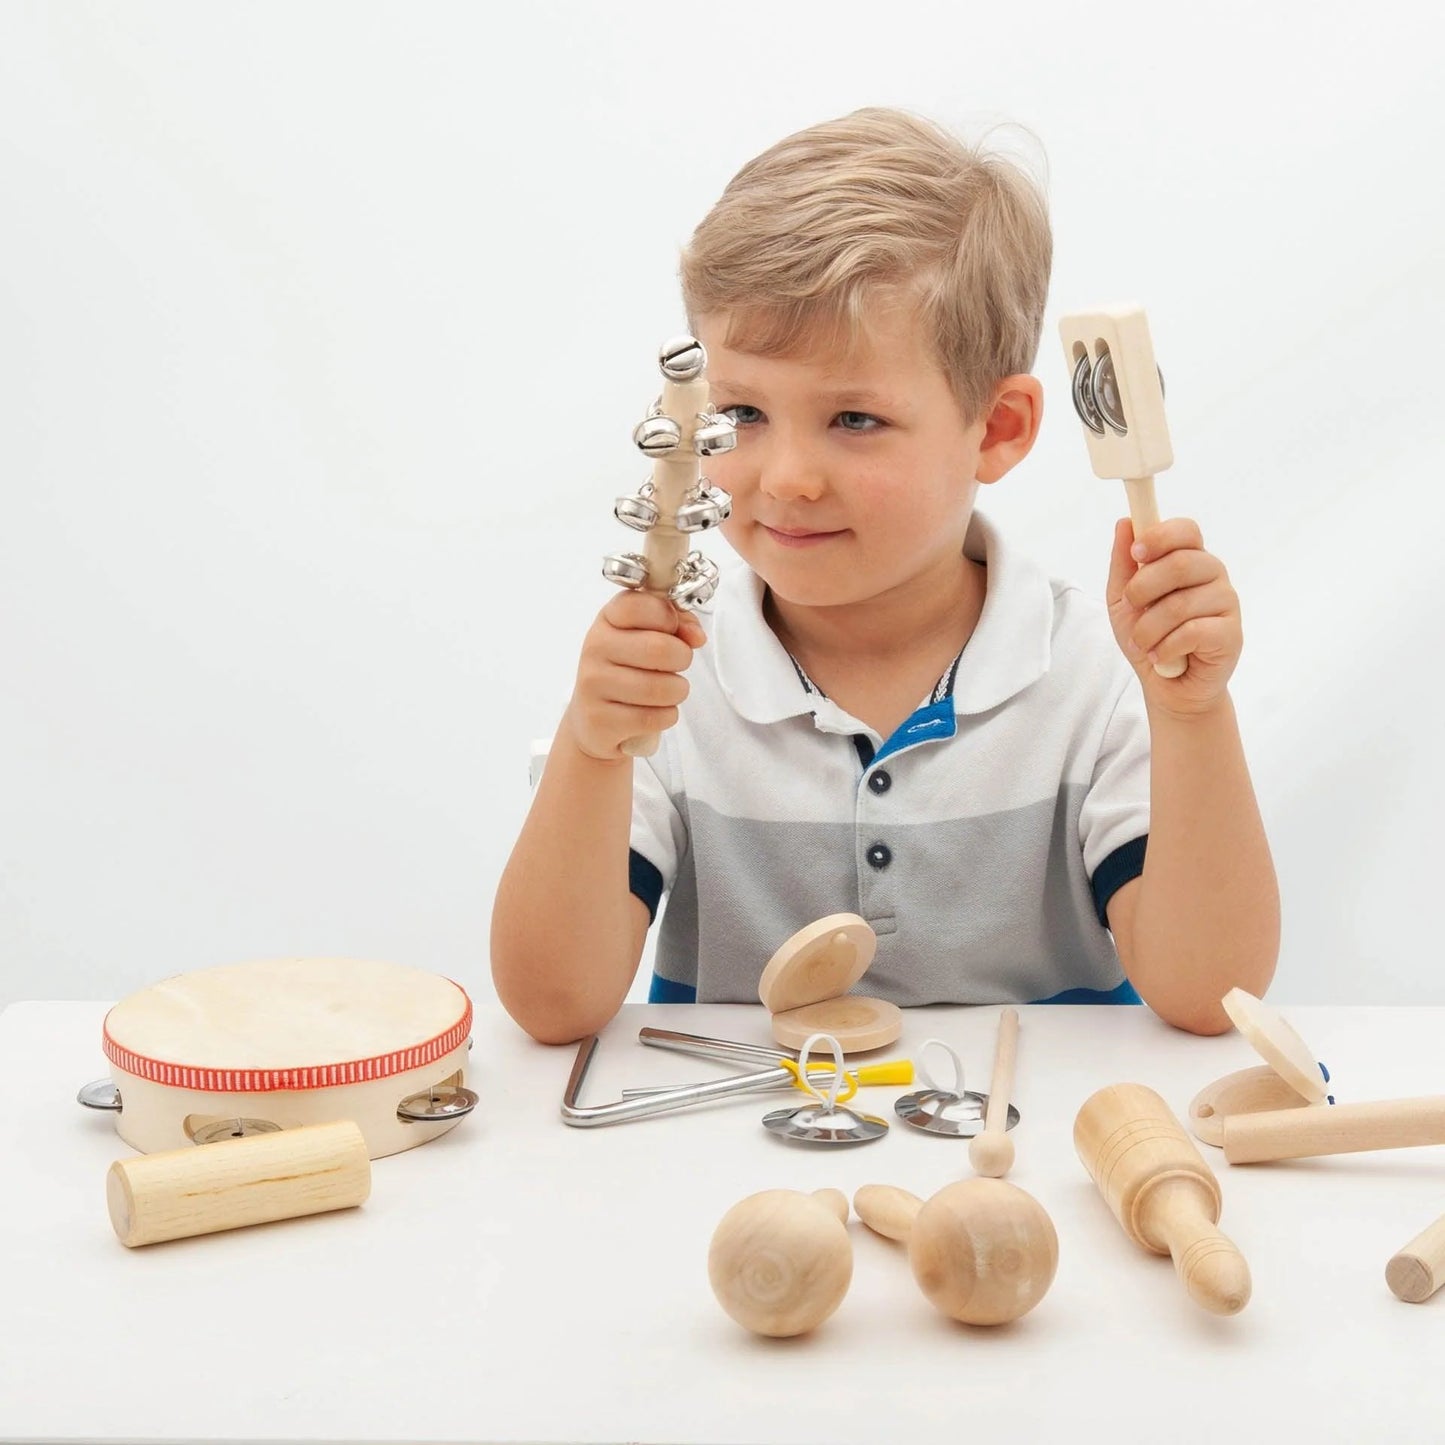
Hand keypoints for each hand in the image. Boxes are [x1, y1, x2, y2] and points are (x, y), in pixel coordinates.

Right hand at [561, 590, 705, 760]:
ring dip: (677, 692)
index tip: (672, 630)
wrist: (596, 719)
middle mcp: (595, 647)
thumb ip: (678, 624)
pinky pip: (653, 718)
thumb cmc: (630, 670)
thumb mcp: (649, 636)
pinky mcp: (599, 719)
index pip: (641, 605)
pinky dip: (666, 716)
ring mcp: (593, 684)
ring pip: (660, 688)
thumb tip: (696, 636)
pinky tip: (655, 711)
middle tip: (677, 665)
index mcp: (608, 619)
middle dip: (683, 659)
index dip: (669, 618)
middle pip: (659, 649)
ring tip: (668, 691)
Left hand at [1106, 517, 1241, 714]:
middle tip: (1132, 608)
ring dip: (1148, 629)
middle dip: (1143, 589)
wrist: (1167, 687)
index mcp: (1189, 560)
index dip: (1160, 537)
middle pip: (1181, 564)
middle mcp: (1213, 575)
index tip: (1137, 553)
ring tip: (1143, 643)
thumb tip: (1125, 522)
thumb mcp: (1122, 600)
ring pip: (1181, 604)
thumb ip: (1123, 563)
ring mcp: (1226, 603)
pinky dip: (1165, 648)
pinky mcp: (1231, 634)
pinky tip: (1161, 656)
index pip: (1186, 530)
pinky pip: (1193, 632)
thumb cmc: (1148, 637)